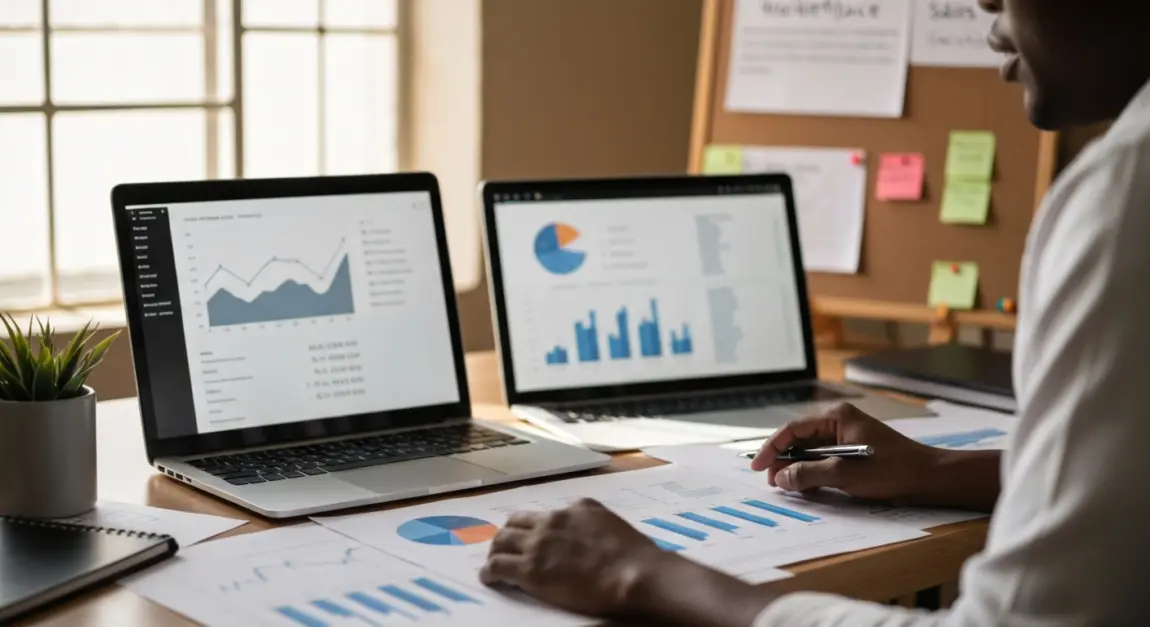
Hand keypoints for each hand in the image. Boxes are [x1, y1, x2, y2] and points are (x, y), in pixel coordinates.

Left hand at [479, 498, 671, 616]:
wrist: (633, 573)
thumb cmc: (634, 556)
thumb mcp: (613, 524)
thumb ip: (594, 524)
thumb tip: (589, 533)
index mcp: (576, 508)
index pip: (545, 514)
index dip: (534, 526)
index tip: (532, 536)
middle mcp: (553, 520)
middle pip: (516, 522)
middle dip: (508, 534)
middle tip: (505, 547)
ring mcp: (539, 544)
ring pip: (502, 541)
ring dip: (496, 550)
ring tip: (493, 561)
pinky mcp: (530, 569)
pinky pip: (497, 566)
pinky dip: (490, 571)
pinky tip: (489, 577)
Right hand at [750, 403, 940, 501]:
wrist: (929, 478)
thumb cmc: (891, 470)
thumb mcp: (845, 474)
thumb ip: (808, 474)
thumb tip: (779, 478)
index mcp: (836, 417)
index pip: (793, 428)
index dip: (772, 447)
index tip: (758, 466)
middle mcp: (838, 423)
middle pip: (799, 439)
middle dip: (784, 460)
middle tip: (772, 481)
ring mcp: (846, 438)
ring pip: (810, 452)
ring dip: (798, 469)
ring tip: (787, 487)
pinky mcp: (852, 453)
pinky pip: (824, 460)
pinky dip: (813, 473)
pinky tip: (807, 488)